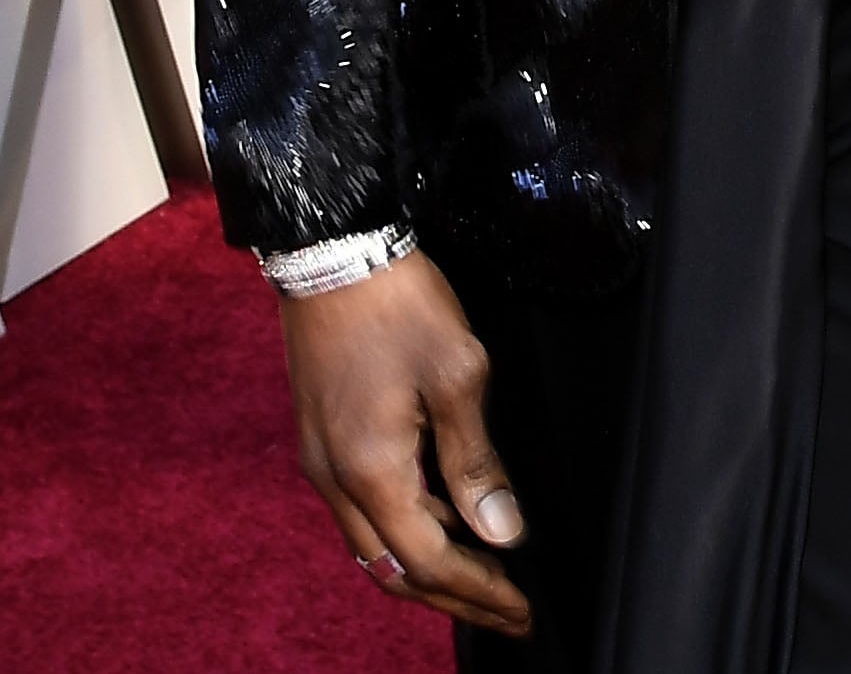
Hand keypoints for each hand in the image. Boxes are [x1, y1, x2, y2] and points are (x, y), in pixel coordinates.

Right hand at [280, 249, 530, 637]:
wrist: (332, 248)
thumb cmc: (398, 303)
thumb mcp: (457, 374)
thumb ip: (476, 462)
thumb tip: (501, 532)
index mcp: (371, 472)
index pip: (431, 560)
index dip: (478, 591)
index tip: (521, 609)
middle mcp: (335, 481)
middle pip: (393, 570)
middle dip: (451, 598)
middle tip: (504, 610)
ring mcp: (321, 461)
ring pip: (373, 544)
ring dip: (426, 567)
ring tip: (481, 573)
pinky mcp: (320, 438)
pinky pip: (360, 511)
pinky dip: (403, 530)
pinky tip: (440, 517)